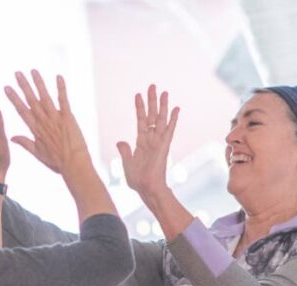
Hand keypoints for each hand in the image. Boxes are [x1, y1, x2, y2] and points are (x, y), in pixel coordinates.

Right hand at [5, 70, 90, 174]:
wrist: (73, 164)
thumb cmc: (57, 162)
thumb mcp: (38, 154)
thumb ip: (24, 143)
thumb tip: (12, 137)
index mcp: (35, 129)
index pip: (22, 110)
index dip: (14, 98)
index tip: (7, 88)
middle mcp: (43, 121)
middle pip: (31, 100)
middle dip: (24, 86)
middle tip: (17, 73)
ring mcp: (55, 118)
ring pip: (45, 97)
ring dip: (39, 83)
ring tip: (33, 71)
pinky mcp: (68, 117)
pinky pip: (63, 99)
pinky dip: (61, 88)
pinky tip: (58, 77)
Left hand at [117, 84, 179, 198]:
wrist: (146, 189)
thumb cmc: (138, 180)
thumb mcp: (127, 164)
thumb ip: (125, 151)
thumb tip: (120, 141)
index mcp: (141, 143)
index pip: (141, 121)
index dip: (140, 108)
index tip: (138, 95)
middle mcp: (151, 140)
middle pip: (152, 116)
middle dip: (152, 101)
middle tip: (152, 86)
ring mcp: (158, 142)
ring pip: (161, 120)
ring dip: (162, 106)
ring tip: (164, 92)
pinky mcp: (164, 146)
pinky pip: (169, 130)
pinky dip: (173, 119)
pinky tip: (176, 109)